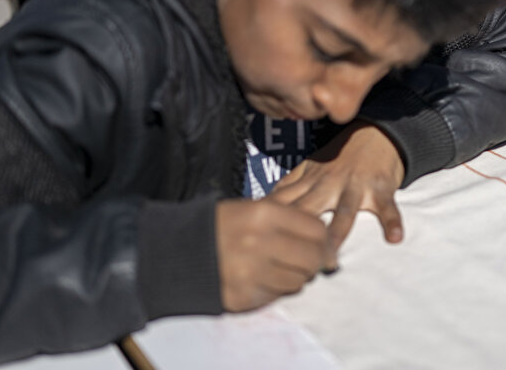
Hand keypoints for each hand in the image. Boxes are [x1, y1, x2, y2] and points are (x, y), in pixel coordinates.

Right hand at [215, 199, 329, 311]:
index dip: (323, 237)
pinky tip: (265, 277)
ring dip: (297, 275)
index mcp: (263, 214)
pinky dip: (277, 288)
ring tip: (282, 267)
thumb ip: (291, 219)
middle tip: (309, 259)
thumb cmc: (222, 226)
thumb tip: (328, 242)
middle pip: (312, 258)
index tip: (321, 242)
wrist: (177, 252)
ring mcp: (251, 273)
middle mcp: (259, 243)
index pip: (316, 229)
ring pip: (299, 280)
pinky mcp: (243, 297)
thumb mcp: (253, 208)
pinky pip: (277, 296)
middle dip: (316, 260)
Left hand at [268, 122, 405, 270]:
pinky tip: (394, 238)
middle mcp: (329, 184)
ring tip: (332, 257)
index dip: (271, 225)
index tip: (259, 248)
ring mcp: (355, 186)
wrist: (375, 133)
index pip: (285, 205)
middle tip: (291, 265)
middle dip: (299, 237)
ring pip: (344, 212)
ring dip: (337, 233)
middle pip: (309, 212)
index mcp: (310, 182)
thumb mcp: (311, 165)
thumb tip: (263, 202)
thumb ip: (290, 184)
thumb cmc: (341, 155)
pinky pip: (387, 206)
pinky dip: (392, 221)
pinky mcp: (381, 188)